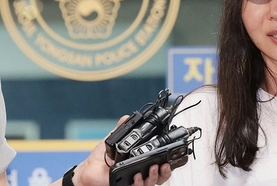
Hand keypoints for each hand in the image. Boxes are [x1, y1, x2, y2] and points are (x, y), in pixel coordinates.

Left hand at [51, 116, 171, 185]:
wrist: (86, 172)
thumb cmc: (99, 159)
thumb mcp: (112, 141)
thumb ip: (121, 130)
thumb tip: (126, 117)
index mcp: (139, 163)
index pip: (158, 164)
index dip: (167, 163)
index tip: (169, 157)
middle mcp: (140, 174)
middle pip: (160, 176)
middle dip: (165, 171)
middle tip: (164, 164)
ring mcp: (134, 183)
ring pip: (152, 183)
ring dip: (154, 176)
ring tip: (153, 168)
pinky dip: (140, 183)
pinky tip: (137, 177)